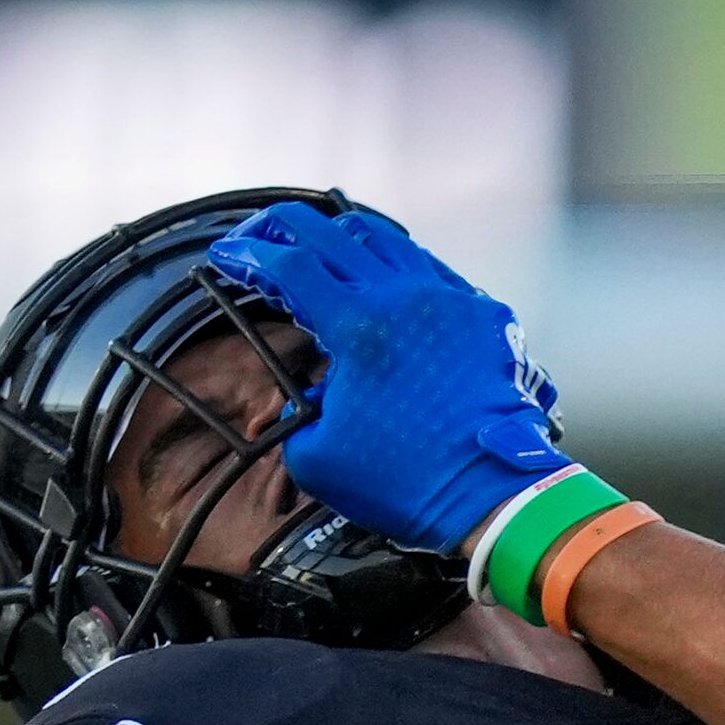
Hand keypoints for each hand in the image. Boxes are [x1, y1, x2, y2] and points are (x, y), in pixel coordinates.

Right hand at [206, 202, 565, 554]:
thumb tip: (304, 398)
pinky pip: (435, 272)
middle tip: (264, 236)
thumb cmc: (406, 483)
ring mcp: (451, 301)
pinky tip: (388, 283)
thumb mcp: (316, 457)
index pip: (290, 264)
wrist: (495, 497)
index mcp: (357, 327)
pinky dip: (400, 268)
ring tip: (325, 250)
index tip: (229, 256)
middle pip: (334, 233)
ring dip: (346, 239)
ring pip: (389, 242)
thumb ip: (295, 413)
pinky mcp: (486, 317)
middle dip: (287, 227)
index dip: (250, 254)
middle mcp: (405, 299)